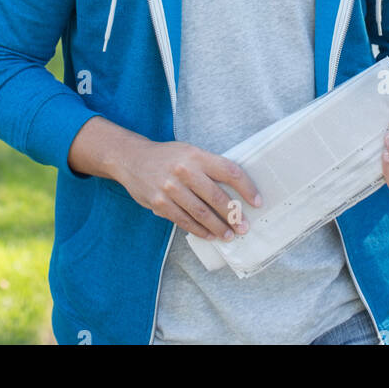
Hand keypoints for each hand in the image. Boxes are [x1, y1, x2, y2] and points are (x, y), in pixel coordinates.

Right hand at [113, 138, 262, 241]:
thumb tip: (234, 190)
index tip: (257, 201)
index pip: (229, 171)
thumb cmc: (167, 157)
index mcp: (196, 155)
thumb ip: (208, 167)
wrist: (132, 159)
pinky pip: (184, 220)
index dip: (246, 188)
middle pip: (216, 197)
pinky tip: (209, 235)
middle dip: (233, 215)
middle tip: (244, 227)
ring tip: (229, 235)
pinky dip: (199, 230)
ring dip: (218, 227)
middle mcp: (184, 170)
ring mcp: (170, 188)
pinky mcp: (159, 203)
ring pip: (201, 213)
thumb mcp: (189, 152)